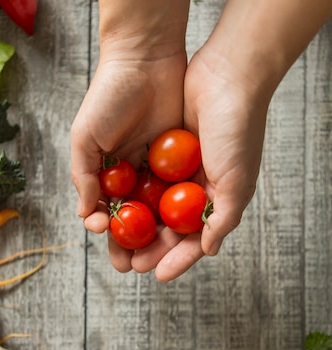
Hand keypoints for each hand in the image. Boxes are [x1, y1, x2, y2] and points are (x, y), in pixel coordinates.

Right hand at [71, 49, 187, 271]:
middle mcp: (132, 174)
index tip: (118, 260)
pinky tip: (185, 231)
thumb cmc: (108, 96)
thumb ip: (84, 176)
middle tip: (141, 269)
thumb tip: (86, 216)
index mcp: (106, 172)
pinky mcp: (182, 158)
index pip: (108, 215)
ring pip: (160, 210)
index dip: (112, 239)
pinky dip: (181, 211)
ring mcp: (158, 167)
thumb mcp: (85, 137)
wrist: (145, 58)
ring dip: (160, 236)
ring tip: (163, 259)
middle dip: (137, 245)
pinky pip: (181, 190)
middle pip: (136, 219)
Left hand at [131, 43, 268, 280]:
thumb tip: (208, 251)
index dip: (175, 258)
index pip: (193, 238)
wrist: (226, 74)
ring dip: (134, 225)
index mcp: (216, 198)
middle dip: (148, 247)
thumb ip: (223, 218)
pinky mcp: (160, 150)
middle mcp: (195, 187)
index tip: (156, 274)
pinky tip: (111, 207)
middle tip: (127, 264)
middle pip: (167, 227)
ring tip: (114, 242)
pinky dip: (128, 193)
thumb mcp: (236, 180)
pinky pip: (140, 177)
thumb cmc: (238, 129)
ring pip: (150, 205)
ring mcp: (177, 169)